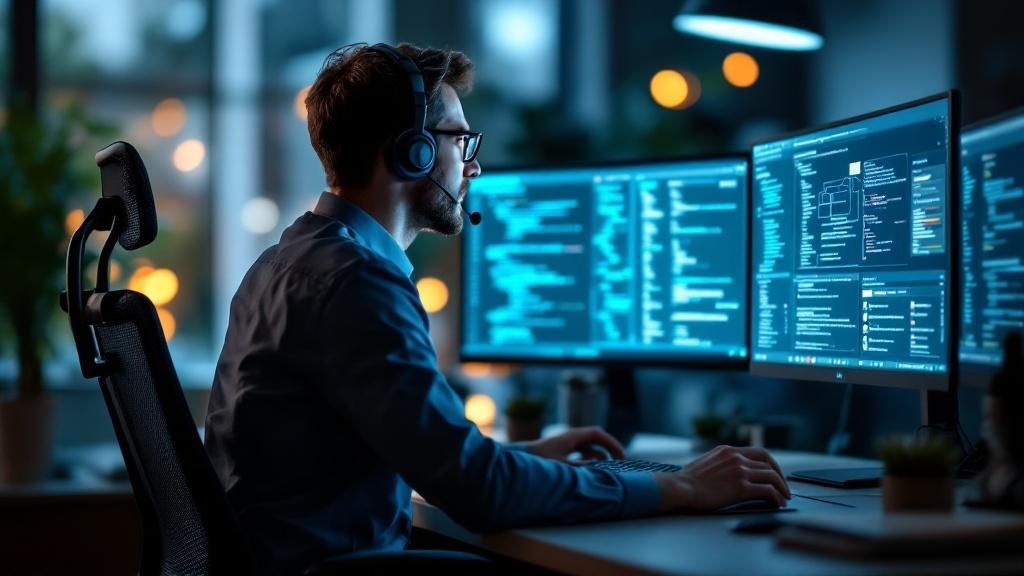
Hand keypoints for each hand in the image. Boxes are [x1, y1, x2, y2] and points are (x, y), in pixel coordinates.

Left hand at [523, 426, 625, 463]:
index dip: (611, 443)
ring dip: (600, 456)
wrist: (522, 458)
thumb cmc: (540, 460)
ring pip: (591, 447)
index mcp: (573, 436)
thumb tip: (600, 469)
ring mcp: (569, 443)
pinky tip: (592, 470)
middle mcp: (572, 437)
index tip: (621, 455)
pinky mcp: (565, 450)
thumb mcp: (563, 466)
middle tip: (620, 463)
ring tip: (608, 469)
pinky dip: (590, 460)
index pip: (598, 433)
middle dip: (609, 449)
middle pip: (597, 439)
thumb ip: (582, 467)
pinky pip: (583, 453)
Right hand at [654, 445, 790, 512]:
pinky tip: (777, 504)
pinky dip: (776, 497)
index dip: (771, 464)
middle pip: (769, 463)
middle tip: (784, 488)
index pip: (759, 452)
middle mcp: (736, 457)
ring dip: (781, 488)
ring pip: (771, 476)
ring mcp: (739, 471)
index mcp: (728, 450)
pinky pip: (767, 490)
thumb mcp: (705, 462)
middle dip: (780, 476)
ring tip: (784, 498)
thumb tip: (728, 472)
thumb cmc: (687, 480)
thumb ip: (720, 463)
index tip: (775, 473)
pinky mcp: (740, 487)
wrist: (680, 487)